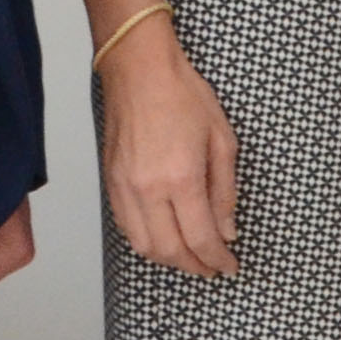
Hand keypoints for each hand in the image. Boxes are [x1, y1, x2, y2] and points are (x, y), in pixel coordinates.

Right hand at [99, 21, 240, 277]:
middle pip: (170, 251)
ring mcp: (124, 188)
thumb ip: (225, 191)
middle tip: (213, 268)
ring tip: (191, 258)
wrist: (140, 71)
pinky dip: (146, 242)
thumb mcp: (222, 140)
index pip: (201, 238)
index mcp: (181, 178)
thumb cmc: (183, 96)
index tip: (230, 267)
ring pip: (144, 246)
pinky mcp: (110, 182)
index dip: (218, 260)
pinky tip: (164, 240)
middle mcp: (148, 189)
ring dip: (169, 259)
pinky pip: (126, 228)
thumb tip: (227, 230)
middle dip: (194, 267)